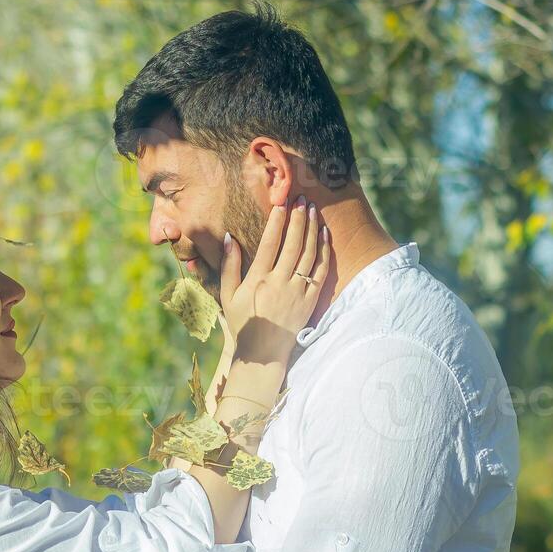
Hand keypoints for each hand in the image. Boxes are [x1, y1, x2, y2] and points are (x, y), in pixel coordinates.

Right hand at [221, 197, 328, 362]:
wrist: (263, 353)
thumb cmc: (243, 322)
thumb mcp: (228, 295)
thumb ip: (229, 266)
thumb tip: (229, 237)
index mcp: (258, 280)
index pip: (269, 243)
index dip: (276, 221)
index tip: (281, 203)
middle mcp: (279, 284)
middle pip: (292, 244)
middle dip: (298, 218)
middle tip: (301, 199)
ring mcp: (297, 292)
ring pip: (309, 254)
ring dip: (311, 229)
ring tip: (312, 210)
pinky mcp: (310, 301)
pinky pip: (320, 272)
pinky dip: (324, 252)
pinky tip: (323, 235)